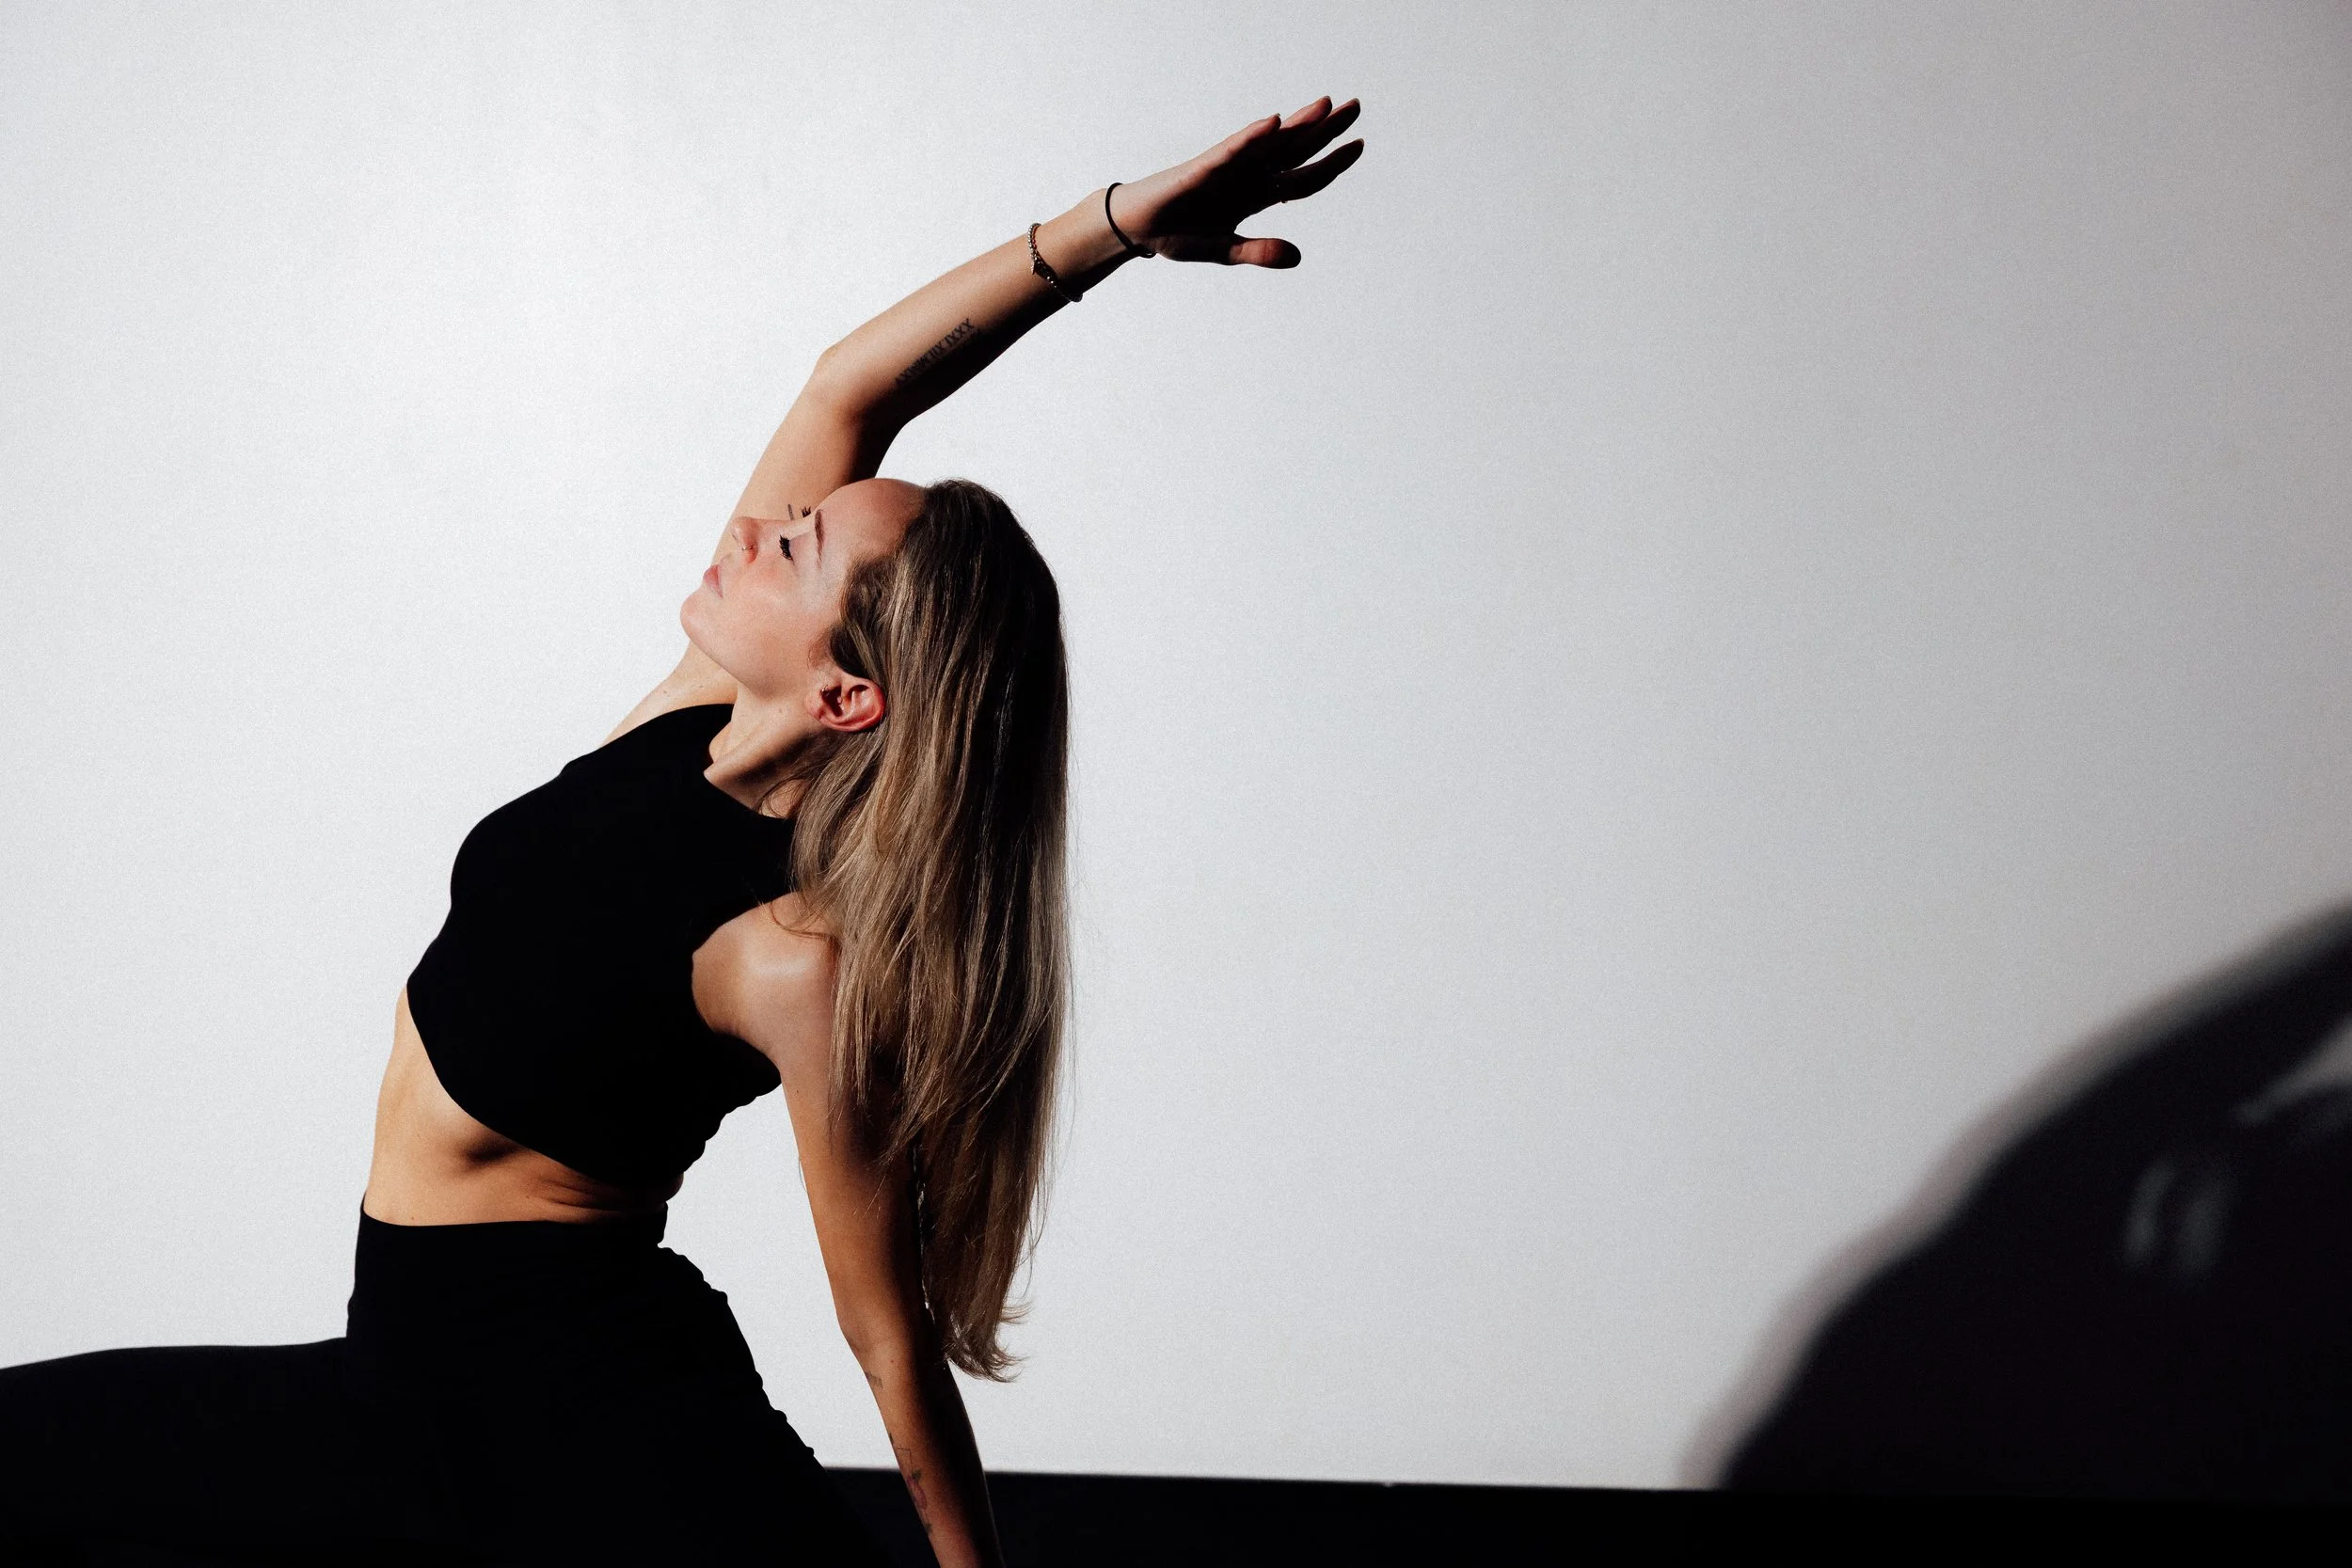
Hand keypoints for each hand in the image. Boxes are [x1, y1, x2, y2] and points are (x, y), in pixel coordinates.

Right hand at [1110, 97, 1364, 266]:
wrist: (1137, 229)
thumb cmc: (1178, 234)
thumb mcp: (1225, 250)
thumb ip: (1259, 252)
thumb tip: (1297, 258)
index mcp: (1256, 196)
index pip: (1302, 178)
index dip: (1330, 164)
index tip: (1358, 145)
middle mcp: (1247, 176)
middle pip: (1294, 150)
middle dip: (1325, 129)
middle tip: (1356, 106)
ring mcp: (1227, 168)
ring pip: (1269, 143)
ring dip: (1297, 125)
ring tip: (1325, 105)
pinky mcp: (1202, 167)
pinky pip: (1232, 151)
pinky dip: (1252, 138)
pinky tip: (1274, 123)